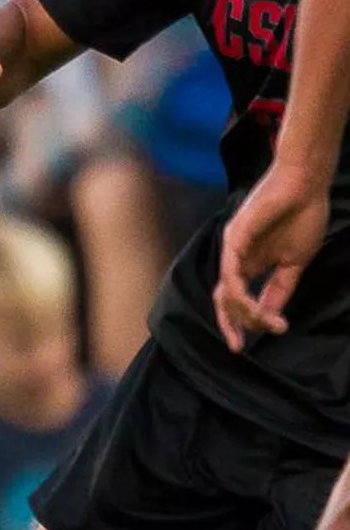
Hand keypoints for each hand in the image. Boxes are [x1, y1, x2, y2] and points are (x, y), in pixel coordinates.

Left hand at [215, 160, 331, 349]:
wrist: (306, 184)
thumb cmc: (303, 217)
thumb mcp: (293, 264)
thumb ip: (279, 290)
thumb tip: (271, 317)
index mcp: (250, 264)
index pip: (235, 300)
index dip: (238, 323)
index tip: (245, 345)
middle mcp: (235, 258)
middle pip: (223, 300)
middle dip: (230, 324)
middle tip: (239, 345)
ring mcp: (232, 248)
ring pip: (226, 290)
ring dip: (243, 312)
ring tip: (265, 323)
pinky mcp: (235, 237)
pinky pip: (230, 271)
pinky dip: (239, 292)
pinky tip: (251, 305)